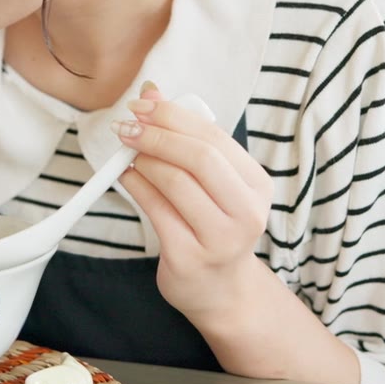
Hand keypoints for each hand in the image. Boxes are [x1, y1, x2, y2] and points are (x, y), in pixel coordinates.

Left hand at [113, 83, 274, 320]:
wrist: (221, 291)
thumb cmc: (214, 226)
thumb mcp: (213, 182)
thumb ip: (187, 139)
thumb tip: (151, 92)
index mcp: (257, 185)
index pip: (215, 138)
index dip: (173, 116)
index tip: (142, 105)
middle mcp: (246, 212)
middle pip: (199, 157)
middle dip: (156, 135)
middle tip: (127, 126)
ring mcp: (220, 239)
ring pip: (175, 182)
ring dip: (143, 160)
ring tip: (128, 154)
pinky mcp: (189, 257)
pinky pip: (155, 210)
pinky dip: (136, 186)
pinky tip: (127, 178)